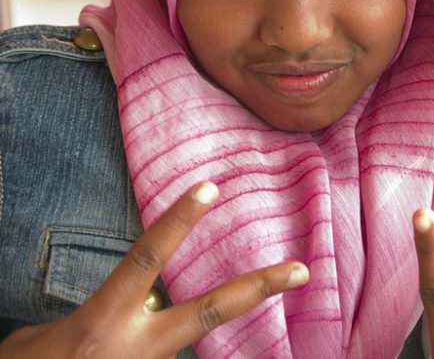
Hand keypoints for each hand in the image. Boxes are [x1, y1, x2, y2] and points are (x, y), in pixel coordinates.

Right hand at [0, 181, 308, 358]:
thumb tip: (116, 309)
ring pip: (187, 345)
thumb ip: (87, 315)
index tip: (210, 187)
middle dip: (257, 289)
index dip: (178, 221)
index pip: (146, 258)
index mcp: (102, 321)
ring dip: (179, 336)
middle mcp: (135, 348)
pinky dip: (162, 353)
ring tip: (182, 320)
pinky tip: (131, 352)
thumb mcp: (36, 340)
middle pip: (207, 313)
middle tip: (302, 270)